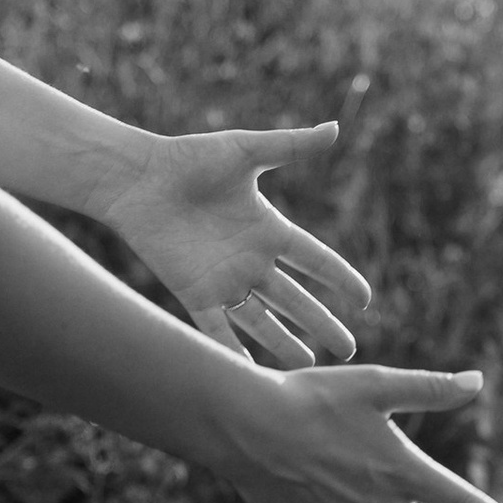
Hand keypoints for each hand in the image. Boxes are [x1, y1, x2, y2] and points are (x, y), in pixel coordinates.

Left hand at [94, 119, 372, 365]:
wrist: (137, 179)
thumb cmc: (189, 159)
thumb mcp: (247, 151)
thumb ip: (292, 145)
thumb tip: (336, 128)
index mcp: (268, 228)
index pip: (315, 260)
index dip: (341, 279)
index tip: (365, 299)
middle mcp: (250, 259)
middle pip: (296, 299)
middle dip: (322, 324)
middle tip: (348, 350)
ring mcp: (223, 279)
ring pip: (261, 320)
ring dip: (284, 342)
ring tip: (307, 364)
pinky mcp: (193, 292)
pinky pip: (217, 329)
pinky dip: (232, 352)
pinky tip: (248, 374)